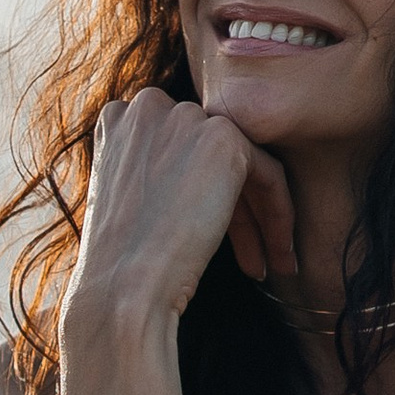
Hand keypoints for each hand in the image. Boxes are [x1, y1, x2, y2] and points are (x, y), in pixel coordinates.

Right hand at [64, 91, 296, 343]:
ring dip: (260, 218)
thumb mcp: (120, 200)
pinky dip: (279, 216)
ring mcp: (187, 118)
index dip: (196, 194)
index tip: (209, 237)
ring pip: (243, 165)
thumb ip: (149, 172)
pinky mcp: (224, 139)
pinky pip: (269, 175)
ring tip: (270, 264)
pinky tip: (278, 258)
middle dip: (233, 208)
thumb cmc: (115, 265)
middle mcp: (149, 107)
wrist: (122, 287)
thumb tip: (186, 182)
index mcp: (118, 119)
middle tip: (250, 256)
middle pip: (210, 155)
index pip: (176, 148)